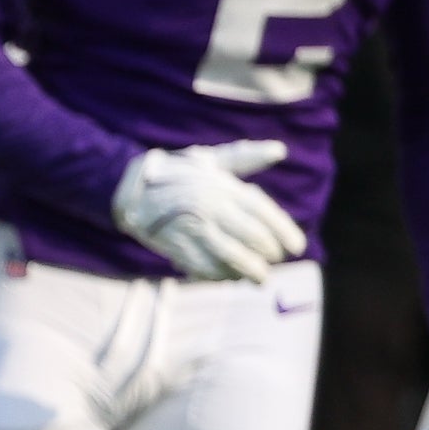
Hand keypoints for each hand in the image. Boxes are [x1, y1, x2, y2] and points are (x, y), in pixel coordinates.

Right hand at [110, 140, 306, 282]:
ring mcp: (192, 229)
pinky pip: (203, 267)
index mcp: (222, 186)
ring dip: (249, 271)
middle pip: (250, 236)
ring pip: (229, 256)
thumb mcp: (211, 160)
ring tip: (259, 279)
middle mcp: (210, 208)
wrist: (131, 189)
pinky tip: (229, 277)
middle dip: (268, 254)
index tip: (297, 247)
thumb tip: (279, 150)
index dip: (283, 231)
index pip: (262, 211)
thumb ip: (246, 157)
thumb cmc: (177, 173)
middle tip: (275, 262)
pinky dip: (220, 276)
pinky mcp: (176, 245)